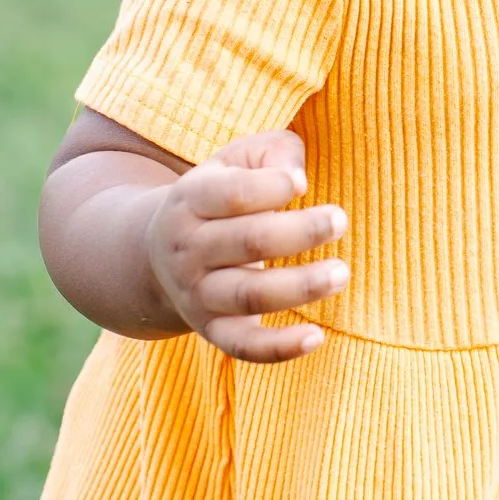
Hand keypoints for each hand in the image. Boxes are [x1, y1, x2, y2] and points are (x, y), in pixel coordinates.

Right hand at [141, 130, 347, 361]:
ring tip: (341, 273)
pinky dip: (278, 347)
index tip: (301, 184)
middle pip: (247, 241)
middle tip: (340, 220)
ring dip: (300, 286)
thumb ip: (273, 152)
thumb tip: (296, 179)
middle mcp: (189, 248)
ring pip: (249, 294)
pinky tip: (317, 337)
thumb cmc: (219, 195)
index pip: (231, 194)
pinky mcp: (213, 329)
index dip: (270, 187)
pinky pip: (243, 346)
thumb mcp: (235, 160)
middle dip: (299, 232)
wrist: (157, 255)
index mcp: (191, 199)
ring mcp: (198, 293)